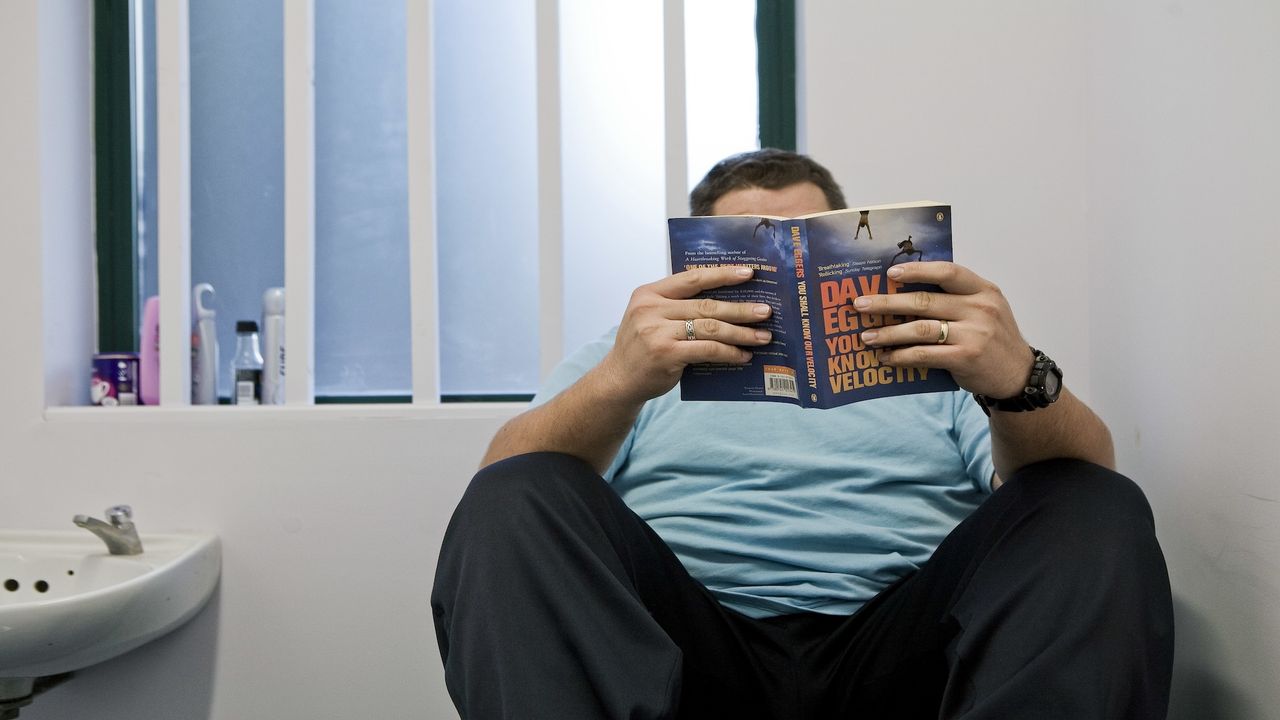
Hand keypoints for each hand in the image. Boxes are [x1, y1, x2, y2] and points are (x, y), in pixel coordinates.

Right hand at [599, 266, 773, 404]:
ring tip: (763, 336)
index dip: (722, 275)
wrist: (619, 380)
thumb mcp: (651, 318)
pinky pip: (706, 349)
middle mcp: (650, 309)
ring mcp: (657, 332)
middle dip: (740, 308)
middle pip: (706, 305)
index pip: (692, 278)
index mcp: (649, 293)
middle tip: (766, 311)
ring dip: (740, 332)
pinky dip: (729, 352)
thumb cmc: (643, 348)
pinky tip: (743, 355)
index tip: (748, 274)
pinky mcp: (666, 354)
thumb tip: (727, 303)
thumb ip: (677, 307)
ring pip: (710, 327)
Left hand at [854, 261, 1031, 398]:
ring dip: (888, 332)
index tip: (890, 273)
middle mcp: (980, 308)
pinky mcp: (965, 357)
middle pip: (925, 301)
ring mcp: (974, 333)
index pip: (948, 272)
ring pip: (920, 329)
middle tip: (860, 305)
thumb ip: (956, 298)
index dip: (917, 270)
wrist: (1017, 374)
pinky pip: (924, 354)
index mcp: (983, 290)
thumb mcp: (986, 308)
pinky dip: (901, 356)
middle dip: (887, 302)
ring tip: (867, 336)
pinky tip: (886, 357)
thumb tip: (906, 292)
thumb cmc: (992, 338)